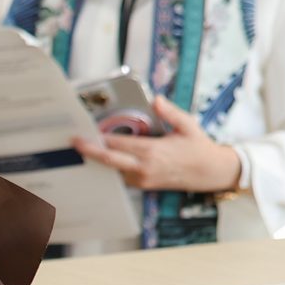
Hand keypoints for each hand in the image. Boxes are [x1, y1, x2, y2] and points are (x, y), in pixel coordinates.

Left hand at [72, 96, 242, 193]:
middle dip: (90, 150)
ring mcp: (142, 179)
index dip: (100, 137)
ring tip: (83, 148)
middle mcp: (144, 167)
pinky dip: (110, 168)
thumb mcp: (188, 126)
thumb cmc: (198, 147)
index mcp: (152, 151)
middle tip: (74, 142)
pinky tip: (101, 158)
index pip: (118, 143)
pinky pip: (121, 177)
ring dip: (98, 160)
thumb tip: (156, 99)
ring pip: (113, 170)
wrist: (210, 173)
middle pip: (109, 160)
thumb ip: (170, 113)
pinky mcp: (143, 185)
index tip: (84, 131)